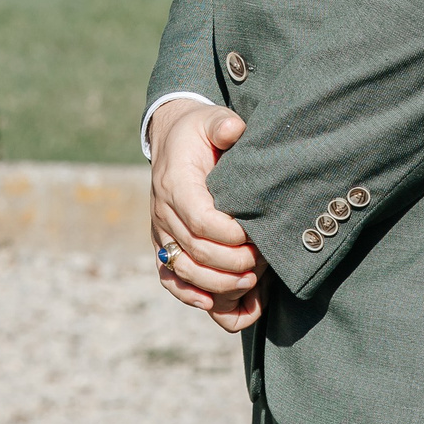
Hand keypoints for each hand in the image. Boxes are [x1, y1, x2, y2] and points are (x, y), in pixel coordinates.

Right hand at [149, 98, 268, 331]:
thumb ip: (222, 124)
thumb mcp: (210, 120)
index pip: (200, 220)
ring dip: (217, 283)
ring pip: (183, 269)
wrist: (170, 140)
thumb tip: (234, 129)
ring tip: (249, 282)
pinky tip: (211, 303)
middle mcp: (163, 211)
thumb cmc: (197, 133)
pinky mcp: (163, 245)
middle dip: (233, 263)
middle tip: (262, 262)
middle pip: (196, 250)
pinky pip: (169, 278)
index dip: (230, 235)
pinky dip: (188, 295)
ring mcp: (161, 232)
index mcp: (176, 184)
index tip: (253, 236)